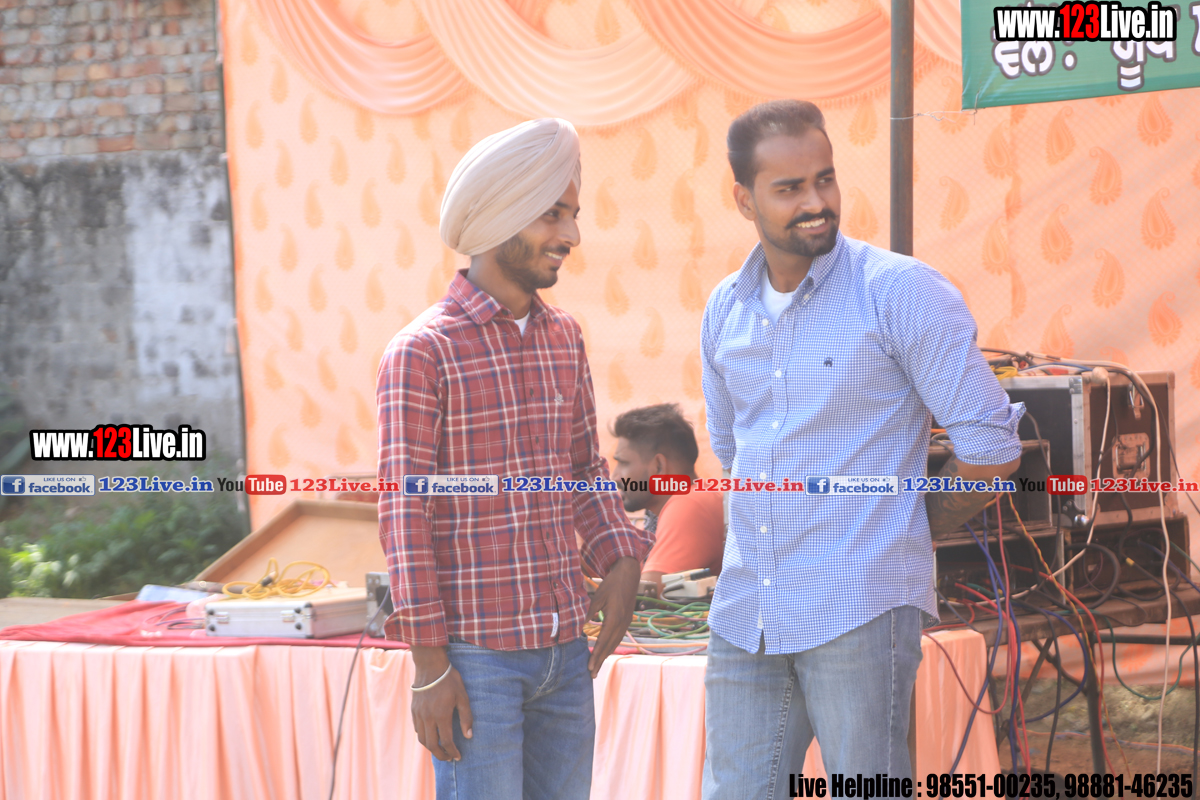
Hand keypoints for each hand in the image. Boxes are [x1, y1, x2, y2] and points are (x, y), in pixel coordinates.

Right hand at [410, 645, 472, 761]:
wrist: (430, 666)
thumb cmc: (449, 680)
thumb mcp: (463, 696)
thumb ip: (466, 717)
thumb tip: (469, 735)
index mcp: (441, 715)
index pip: (446, 741)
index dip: (452, 752)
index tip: (458, 756)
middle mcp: (428, 717)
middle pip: (431, 745)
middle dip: (440, 755)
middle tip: (448, 758)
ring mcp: (419, 714)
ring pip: (422, 739)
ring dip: (431, 748)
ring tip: (439, 749)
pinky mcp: (413, 710)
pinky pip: (417, 729)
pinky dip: (423, 737)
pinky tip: (431, 736)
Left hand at [586, 556, 639, 677]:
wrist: (629, 575)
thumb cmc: (611, 584)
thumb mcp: (597, 598)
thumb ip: (588, 613)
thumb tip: (578, 627)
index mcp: (614, 619)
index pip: (602, 642)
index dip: (596, 656)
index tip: (589, 667)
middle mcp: (622, 624)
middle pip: (610, 647)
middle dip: (600, 660)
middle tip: (592, 674)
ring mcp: (626, 623)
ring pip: (615, 643)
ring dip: (606, 655)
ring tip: (597, 666)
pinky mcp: (627, 621)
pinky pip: (618, 637)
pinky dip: (611, 646)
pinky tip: (605, 650)